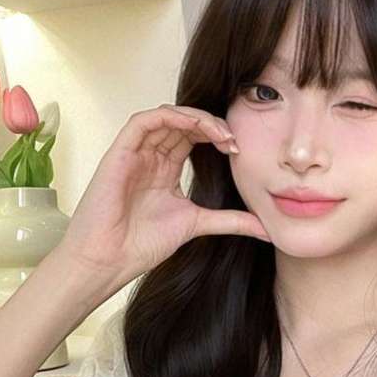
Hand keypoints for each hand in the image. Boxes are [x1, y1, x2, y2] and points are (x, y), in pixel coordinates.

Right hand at [58, 104, 270, 283]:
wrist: (109, 260)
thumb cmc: (141, 245)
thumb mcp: (197, 225)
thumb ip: (230, 221)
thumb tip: (267, 230)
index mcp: (164, 170)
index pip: (193, 138)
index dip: (217, 136)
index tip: (239, 150)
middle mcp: (149, 157)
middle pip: (183, 123)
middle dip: (212, 125)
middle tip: (234, 139)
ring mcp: (134, 153)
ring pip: (166, 116)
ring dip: (196, 119)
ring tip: (220, 133)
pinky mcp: (120, 152)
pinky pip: (144, 121)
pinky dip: (170, 117)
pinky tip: (194, 127)